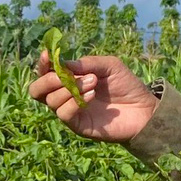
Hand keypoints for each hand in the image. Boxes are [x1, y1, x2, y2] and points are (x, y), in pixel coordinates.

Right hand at [27, 53, 159, 141]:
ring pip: (51, 101)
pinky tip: (92, 95)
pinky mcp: (77, 126)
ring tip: (92, 83)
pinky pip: (63, 114)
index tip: (47, 54)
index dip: (42, 64)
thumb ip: (86, 63)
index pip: (45, 73)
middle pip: (37, 91)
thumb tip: (62, 65)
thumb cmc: (126, 85)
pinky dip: (74, 102)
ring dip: (69, 88)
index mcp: (69, 80)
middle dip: (46, 80)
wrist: (144, 108)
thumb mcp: (109, 65)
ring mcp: (70, 112)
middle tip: (64, 75)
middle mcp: (65, 96)